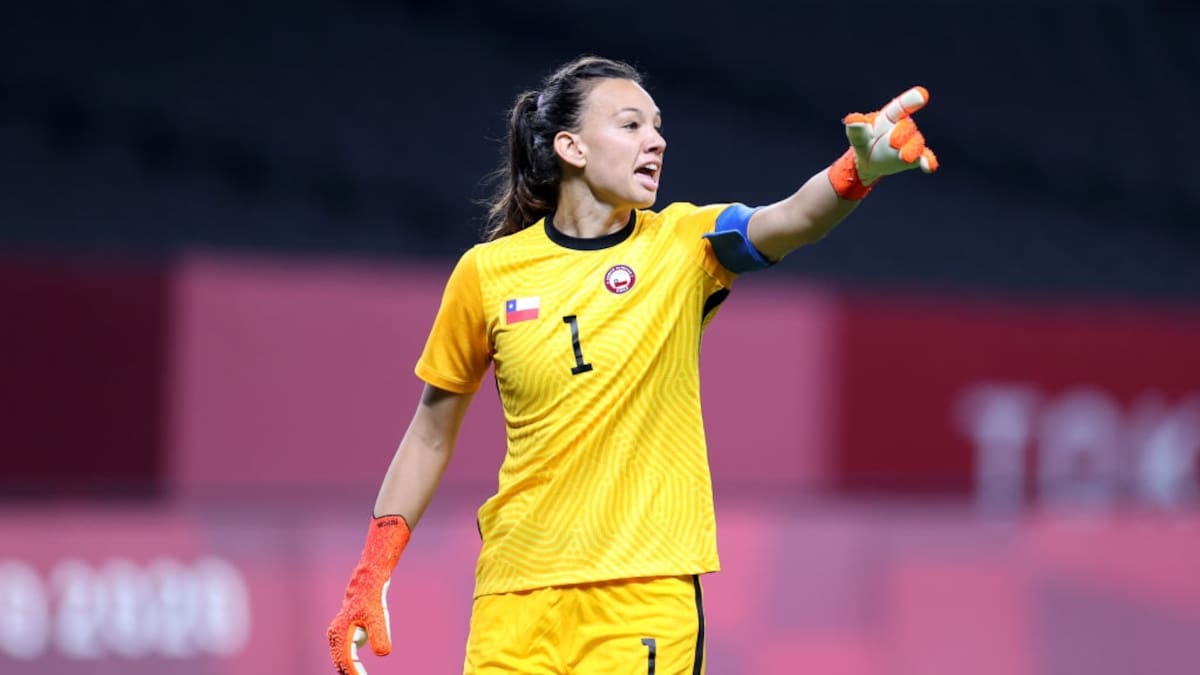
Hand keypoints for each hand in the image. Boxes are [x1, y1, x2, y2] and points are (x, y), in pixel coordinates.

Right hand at [327, 516, 410, 674]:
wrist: (368, 582)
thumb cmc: (373, 599)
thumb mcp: (379, 617)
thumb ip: (380, 635)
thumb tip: (382, 654)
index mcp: (340, 634)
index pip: (345, 661)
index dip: (354, 673)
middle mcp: (335, 636)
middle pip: (340, 663)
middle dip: (350, 674)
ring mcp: (339, 635)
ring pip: (341, 659)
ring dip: (349, 671)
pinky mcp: (346, 634)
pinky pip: (346, 654)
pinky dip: (351, 665)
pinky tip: (359, 672)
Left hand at [829, 86, 938, 198]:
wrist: (869, 163)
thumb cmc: (864, 143)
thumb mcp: (858, 137)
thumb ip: (856, 129)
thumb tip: (852, 119)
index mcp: (890, 117)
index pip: (901, 106)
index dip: (911, 100)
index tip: (922, 94)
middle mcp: (904, 127)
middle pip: (907, 127)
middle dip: (902, 134)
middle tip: (892, 142)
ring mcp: (911, 142)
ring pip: (916, 143)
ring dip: (912, 149)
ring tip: (906, 158)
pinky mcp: (916, 157)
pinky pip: (924, 158)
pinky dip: (928, 161)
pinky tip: (930, 166)